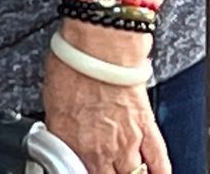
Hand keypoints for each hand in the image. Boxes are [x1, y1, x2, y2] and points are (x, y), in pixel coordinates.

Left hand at [41, 25, 167, 173]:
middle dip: (104, 172)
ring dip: (127, 173)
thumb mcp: (51, 98)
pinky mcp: (147, 131)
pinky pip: (158, 164)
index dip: (79, 169)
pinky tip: (152, 173)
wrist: (99, 48)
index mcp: (70, 139)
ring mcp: (126, 142)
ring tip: (122, 168)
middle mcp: (100, 147)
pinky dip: (157, 172)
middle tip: (102, 165)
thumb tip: (60, 132)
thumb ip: (59, 124)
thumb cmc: (72, 64)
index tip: (80, 165)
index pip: (76, 172)